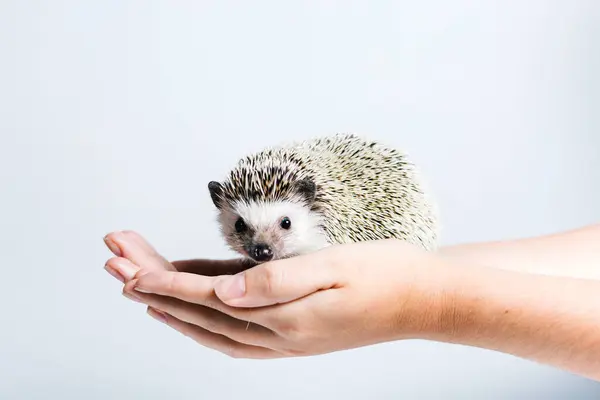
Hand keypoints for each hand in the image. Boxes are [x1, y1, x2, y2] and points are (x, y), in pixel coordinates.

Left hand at [103, 231, 450, 358]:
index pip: (211, 298)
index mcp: (287, 319)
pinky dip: (206, 316)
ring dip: (174, 304)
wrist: (425, 299)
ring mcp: (285, 337)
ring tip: (140, 285)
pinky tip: (194, 300)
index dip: (167, 282)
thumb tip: (224, 290)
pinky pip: (236, 328)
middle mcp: (279, 336)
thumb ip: (277, 282)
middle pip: (203, 312)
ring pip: (213, 323)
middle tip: (117, 264)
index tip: (128, 269)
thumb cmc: (387, 275)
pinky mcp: (293, 330)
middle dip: (156, 288)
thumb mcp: (336, 267)